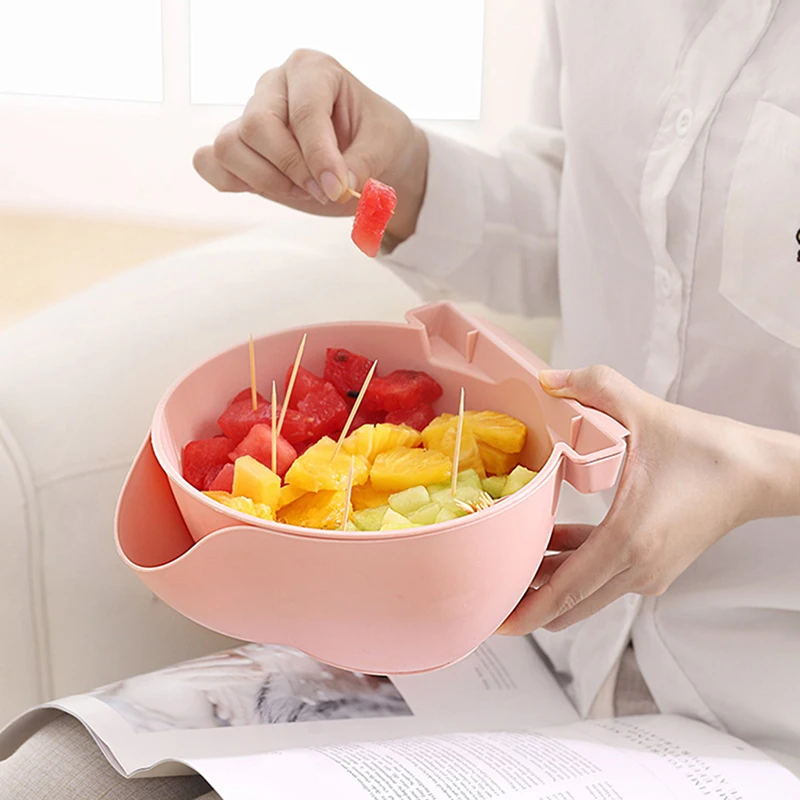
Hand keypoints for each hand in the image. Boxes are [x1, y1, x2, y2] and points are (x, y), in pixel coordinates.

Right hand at [193, 49, 428, 241]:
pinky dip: (232, 182)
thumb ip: (362, 164)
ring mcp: (250, 115)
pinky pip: (209, 163)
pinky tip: (271, 189)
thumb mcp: (384, 146)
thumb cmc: (375, 139)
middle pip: (257, 125)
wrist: (369, 154)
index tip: (337, 189)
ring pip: (229, 146)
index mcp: (312, 69)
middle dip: (292, 168)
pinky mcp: (239, 148)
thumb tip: (337, 186)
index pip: (302, 111)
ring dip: (266, 180)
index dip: (318, 155)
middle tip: (324, 192)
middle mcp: (274, 86)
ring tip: (304, 190)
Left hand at [497, 365, 798, 635]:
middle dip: (527, 601)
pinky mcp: (653, 567)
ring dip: (547, 578)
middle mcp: (638, 568)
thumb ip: (591, 385)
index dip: (527, 610)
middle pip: (569, 602)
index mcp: (629, 540)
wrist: (756, 472)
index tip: (495, 623)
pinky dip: (572, 564)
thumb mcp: (642, 410)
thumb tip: (546, 378)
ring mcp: (647, 573)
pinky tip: (549, 539)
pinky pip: (600, 574)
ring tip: (509, 561)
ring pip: (583, 590)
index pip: (566, 591)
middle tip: (487, 593)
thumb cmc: (705, 448)